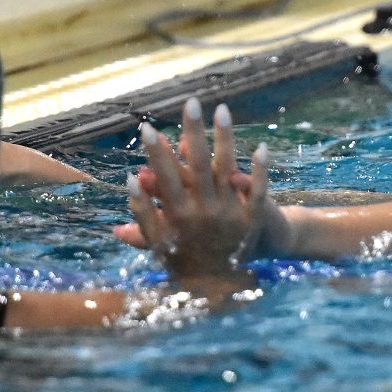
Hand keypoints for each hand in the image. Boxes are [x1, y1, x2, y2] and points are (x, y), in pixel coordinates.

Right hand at [114, 98, 270, 275]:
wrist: (224, 289)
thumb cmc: (186, 262)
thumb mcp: (159, 246)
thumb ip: (142, 217)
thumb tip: (130, 182)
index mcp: (179, 217)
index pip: (165, 178)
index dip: (157, 152)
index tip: (148, 127)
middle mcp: (204, 213)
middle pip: (198, 165)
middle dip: (193, 132)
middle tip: (189, 103)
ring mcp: (230, 214)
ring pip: (227, 169)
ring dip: (225, 139)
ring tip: (221, 109)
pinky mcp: (253, 218)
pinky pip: (258, 190)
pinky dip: (260, 170)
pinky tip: (261, 146)